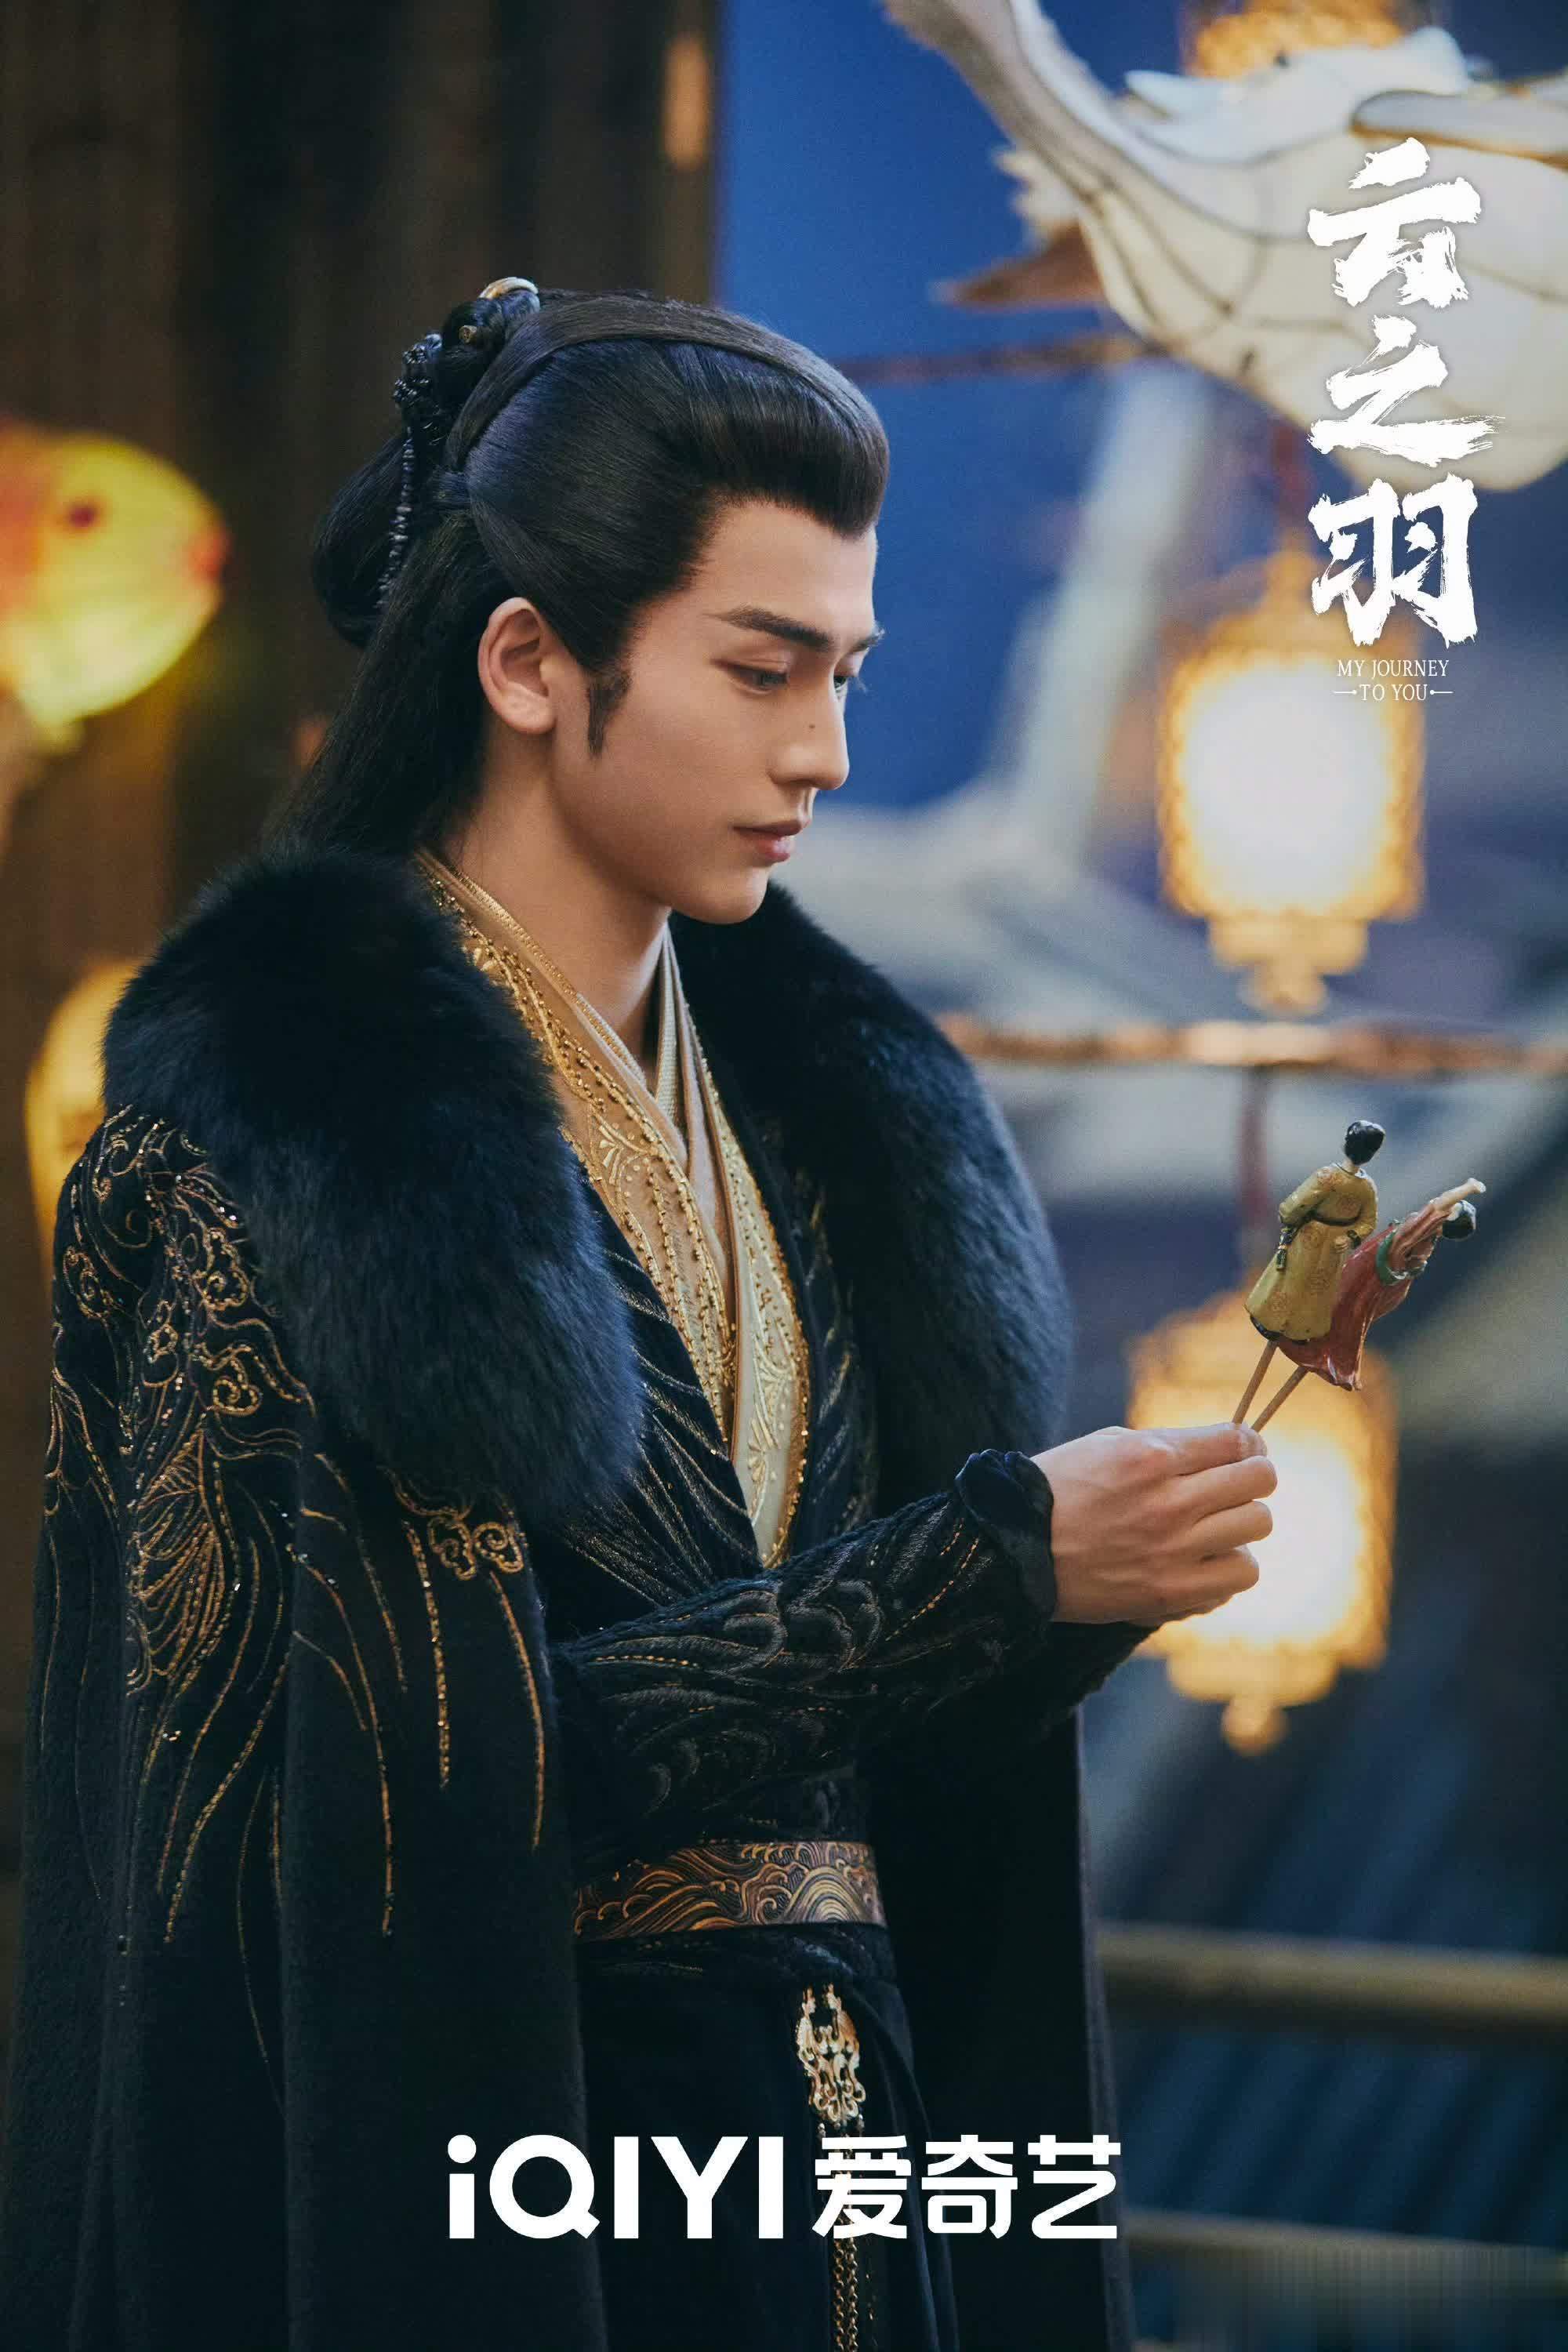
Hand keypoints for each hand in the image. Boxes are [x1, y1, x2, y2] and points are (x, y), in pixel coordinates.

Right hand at [1031, 1422, 1275, 1627]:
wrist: (1017, 1549)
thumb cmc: (1061, 1489)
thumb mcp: (1108, 1445)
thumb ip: (1168, 1445)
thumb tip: (1227, 1450)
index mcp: (1150, 1456)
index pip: (1237, 1439)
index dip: (1249, 1443)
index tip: (1243, 1451)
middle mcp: (1169, 1501)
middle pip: (1260, 1479)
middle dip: (1253, 1477)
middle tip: (1233, 1486)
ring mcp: (1174, 1550)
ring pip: (1257, 1525)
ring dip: (1242, 1522)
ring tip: (1216, 1527)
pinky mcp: (1172, 1592)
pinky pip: (1240, 1575)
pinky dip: (1230, 1565)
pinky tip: (1206, 1560)